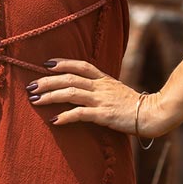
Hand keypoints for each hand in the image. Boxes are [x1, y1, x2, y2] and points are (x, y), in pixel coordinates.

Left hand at [26, 56, 163, 136]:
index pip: (80, 65)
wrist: (151, 114)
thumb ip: (101, 88)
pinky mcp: (104, 115)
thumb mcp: (116, 90)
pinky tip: (54, 120)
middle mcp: (100, 86)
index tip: (46, 65)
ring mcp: (101, 100)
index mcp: (104, 79)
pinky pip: (80, 114)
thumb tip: (84, 89)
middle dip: (47, 81)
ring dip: (50, 96)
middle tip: (30, 86)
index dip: (62, 63)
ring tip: (35, 100)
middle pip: (69, 78)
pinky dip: (65, 116)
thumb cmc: (134, 105)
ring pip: (70, 93)